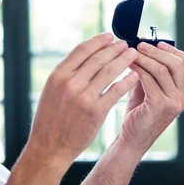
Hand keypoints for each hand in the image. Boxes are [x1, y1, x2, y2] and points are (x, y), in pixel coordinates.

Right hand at [27, 33, 138, 168]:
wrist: (49, 148)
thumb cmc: (50, 120)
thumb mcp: (51, 91)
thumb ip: (67, 74)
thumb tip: (85, 57)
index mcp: (58, 75)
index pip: (82, 50)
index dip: (98, 41)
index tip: (109, 36)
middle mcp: (70, 83)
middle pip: (98, 58)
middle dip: (114, 48)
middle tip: (126, 43)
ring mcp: (84, 96)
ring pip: (109, 71)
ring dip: (124, 60)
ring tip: (133, 54)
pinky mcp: (96, 111)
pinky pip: (116, 90)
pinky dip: (127, 81)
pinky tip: (134, 76)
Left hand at [120, 42, 183, 151]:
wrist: (133, 137)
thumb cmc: (140, 110)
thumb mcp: (149, 86)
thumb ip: (151, 68)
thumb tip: (145, 43)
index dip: (173, 50)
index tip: (156, 43)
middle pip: (176, 63)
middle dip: (156, 51)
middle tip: (139, 45)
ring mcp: (175, 102)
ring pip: (162, 70)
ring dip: (145, 58)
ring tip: (131, 52)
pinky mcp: (161, 106)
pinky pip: (149, 80)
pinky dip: (138, 69)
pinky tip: (128, 65)